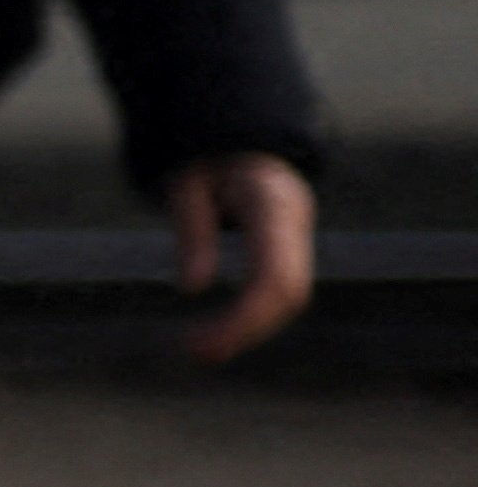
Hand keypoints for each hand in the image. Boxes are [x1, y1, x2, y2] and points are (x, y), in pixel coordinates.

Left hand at [169, 152, 315, 363]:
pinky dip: (252, 313)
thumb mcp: (189, 182)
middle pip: (289, 292)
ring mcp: (296, 234)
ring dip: (249, 327)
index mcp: (272, 204)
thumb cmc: (208, 155)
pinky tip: (218, 331)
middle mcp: (294, 222)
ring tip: (200, 349)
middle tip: (195, 352)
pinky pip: (279, 287)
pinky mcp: (288, 245)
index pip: (274, 277)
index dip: (244, 317)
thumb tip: (192, 286)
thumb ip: (193, 229)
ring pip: (289, 295)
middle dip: (246, 328)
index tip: (201, 341)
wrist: (242, 134)